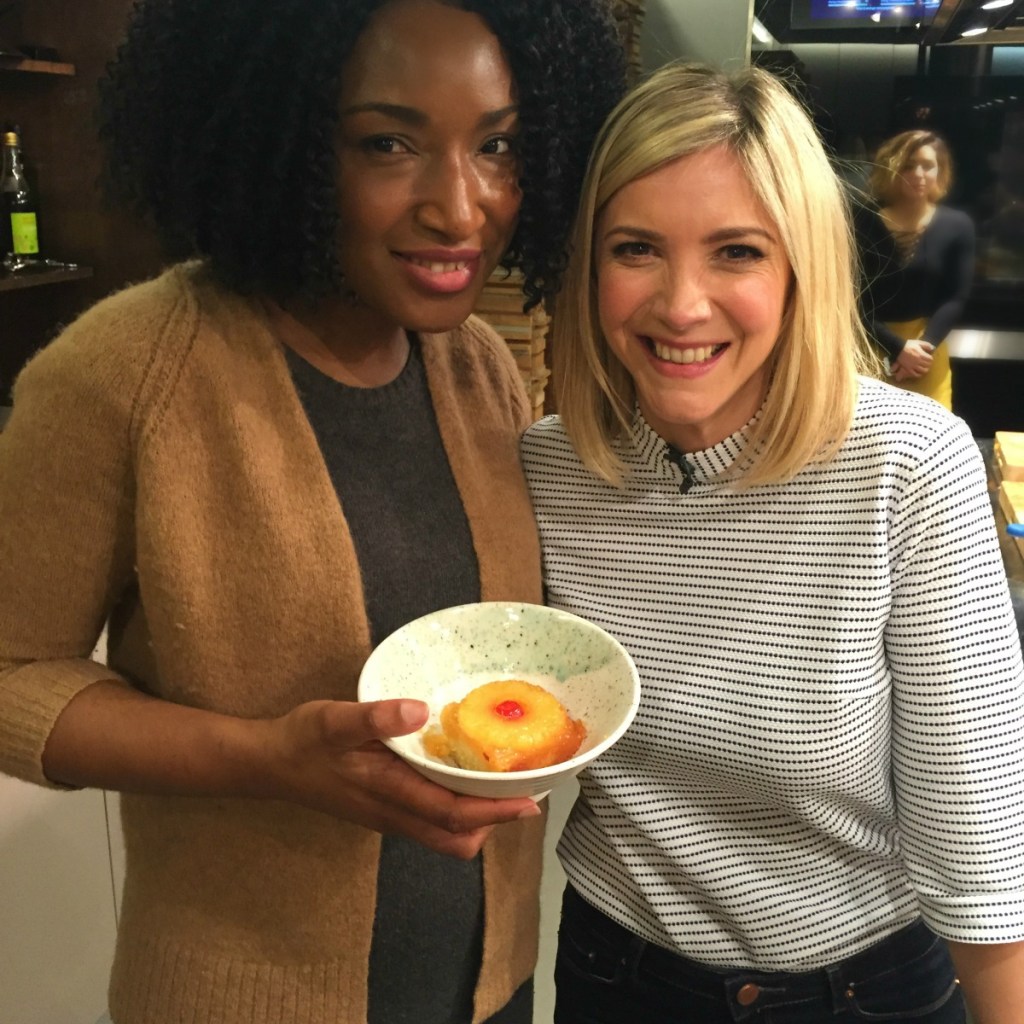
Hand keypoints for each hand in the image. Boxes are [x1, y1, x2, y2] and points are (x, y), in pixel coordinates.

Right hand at [262, 698, 540, 858]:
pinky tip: (461, 775)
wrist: (267, 764)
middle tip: (523, 789)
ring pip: (443, 833)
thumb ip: (376, 716)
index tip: (530, 802)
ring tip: (501, 781)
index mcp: (387, 792)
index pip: (452, 815)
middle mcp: (394, 813)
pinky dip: (455, 808)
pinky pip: (430, 820)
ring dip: (477, 817)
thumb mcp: (334, 719)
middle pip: (455, 837)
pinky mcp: (384, 808)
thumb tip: (420, 711)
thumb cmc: (302, 741)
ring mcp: (388, 814)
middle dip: (494, 821)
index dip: (494, 812)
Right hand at [891, 338, 933, 380]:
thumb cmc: (908, 345)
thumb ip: (927, 345)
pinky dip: (918, 374)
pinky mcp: (908, 369)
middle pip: (928, 365)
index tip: (928, 357)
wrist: (898, 349)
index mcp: (921, 355)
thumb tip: (933, 348)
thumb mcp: (919, 342)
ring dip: (925, 369)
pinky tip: (919, 372)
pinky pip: (915, 374)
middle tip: (927, 362)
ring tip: (924, 367)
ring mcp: (913, 366)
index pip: (930, 359)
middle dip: (928, 363)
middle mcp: (918, 361)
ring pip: (923, 370)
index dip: (930, 358)